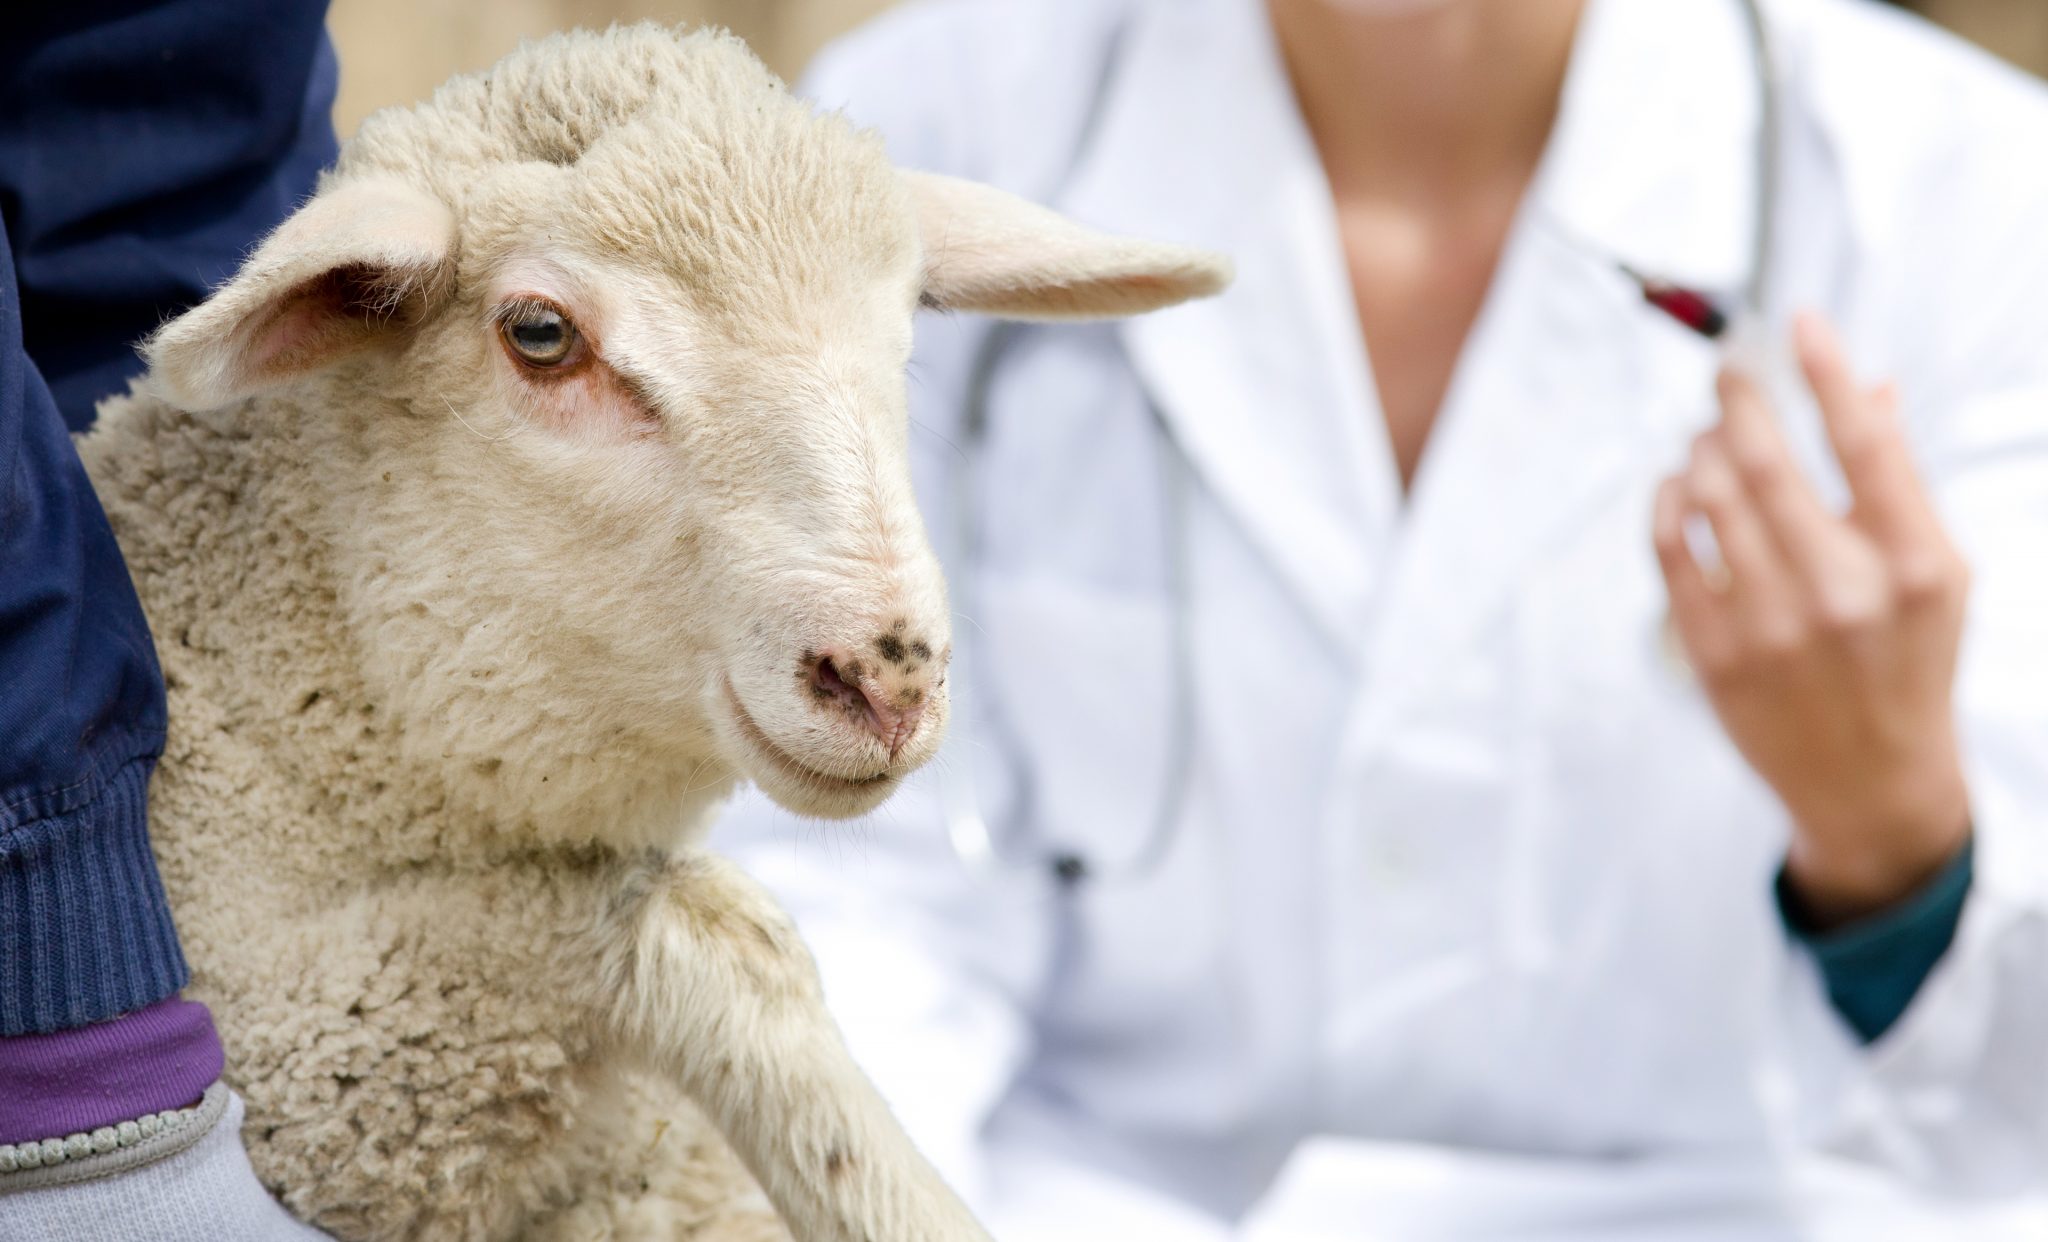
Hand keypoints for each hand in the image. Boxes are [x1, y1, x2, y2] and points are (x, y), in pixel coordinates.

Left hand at [1652, 314, 1972, 927]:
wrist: (1871, 783)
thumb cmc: (1906, 664)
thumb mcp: (1935, 577)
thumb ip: (1900, 484)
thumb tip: (1871, 387)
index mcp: (1915, 566)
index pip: (1866, 443)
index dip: (1827, 371)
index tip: (1796, 321)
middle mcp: (1842, 593)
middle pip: (1768, 461)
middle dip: (1740, 400)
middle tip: (1728, 372)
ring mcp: (1770, 626)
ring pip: (1709, 497)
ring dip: (1701, 449)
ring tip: (1709, 436)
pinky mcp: (1714, 653)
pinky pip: (1670, 549)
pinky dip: (1667, 501)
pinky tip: (1676, 486)